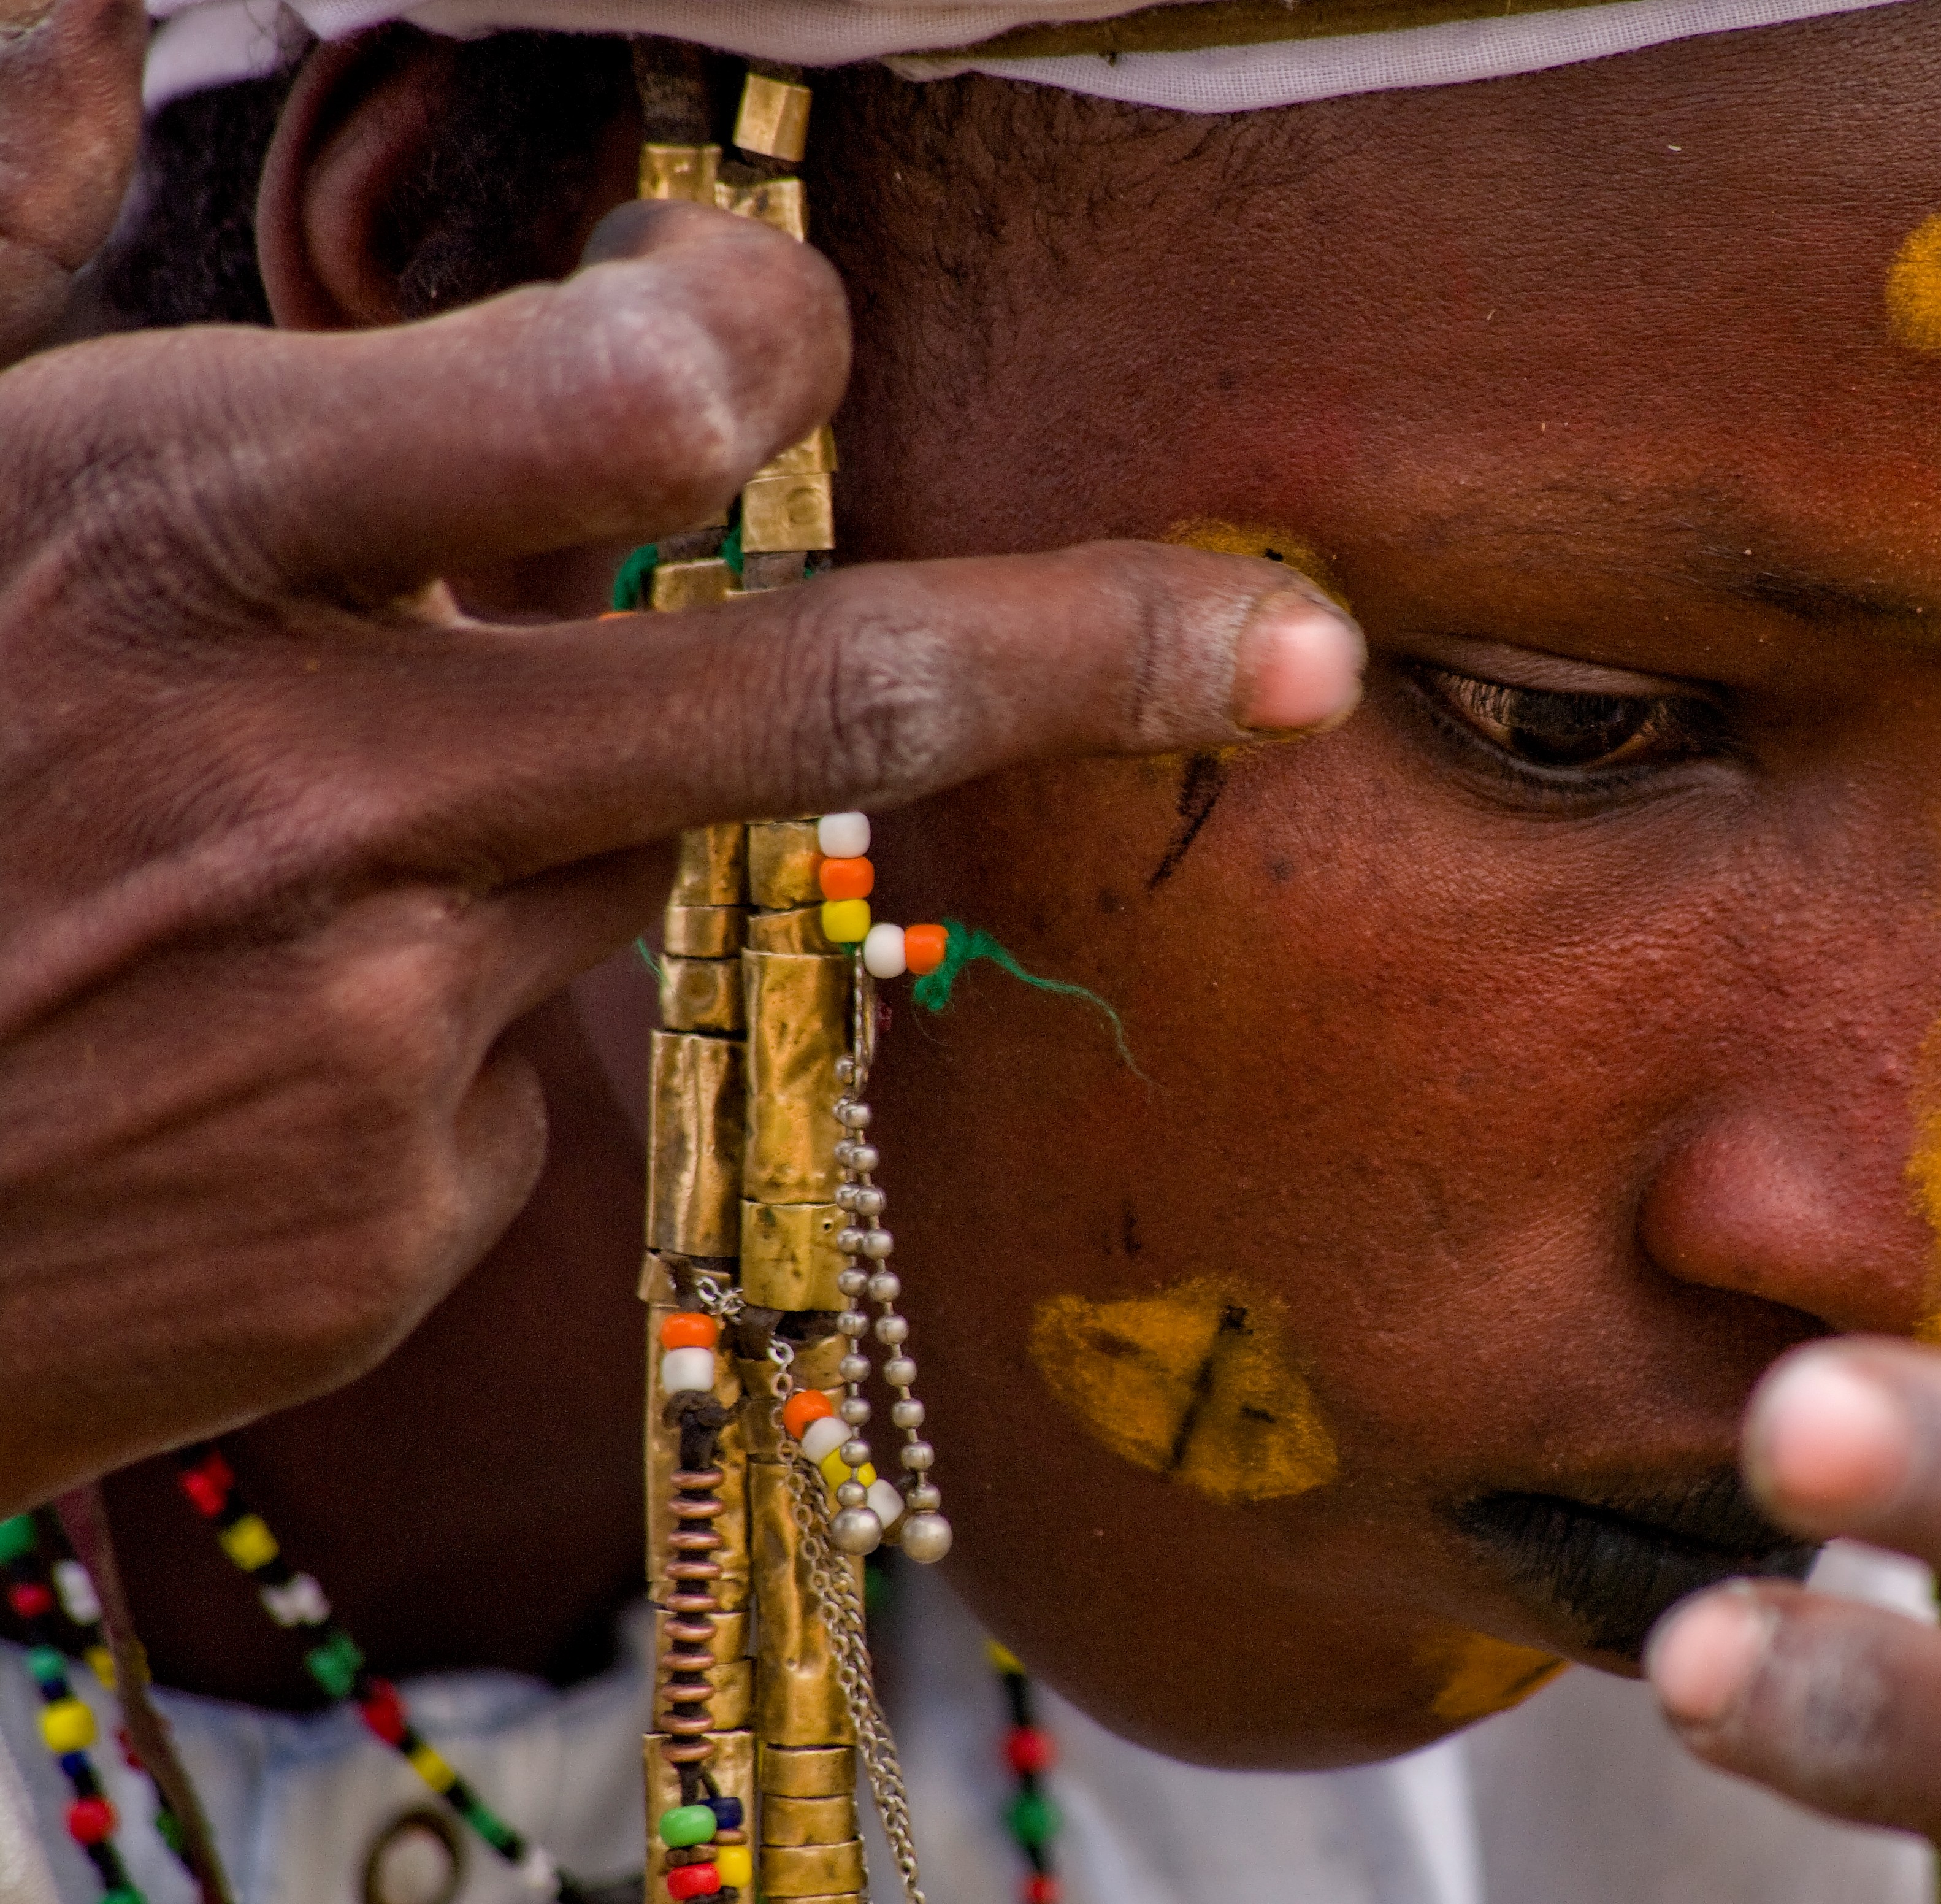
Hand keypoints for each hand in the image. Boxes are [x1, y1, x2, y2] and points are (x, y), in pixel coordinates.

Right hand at [0, 50, 1364, 1511]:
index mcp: (168, 551)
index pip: (619, 407)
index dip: (747, 340)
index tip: (779, 328)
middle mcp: (324, 801)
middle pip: (819, 698)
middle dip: (1101, 648)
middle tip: (1305, 639)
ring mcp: (381, 1044)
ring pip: (636, 879)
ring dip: (539, 829)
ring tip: (257, 869)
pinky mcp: (397, 1229)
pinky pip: (515, 1074)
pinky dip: (423, 1024)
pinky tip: (219, 1037)